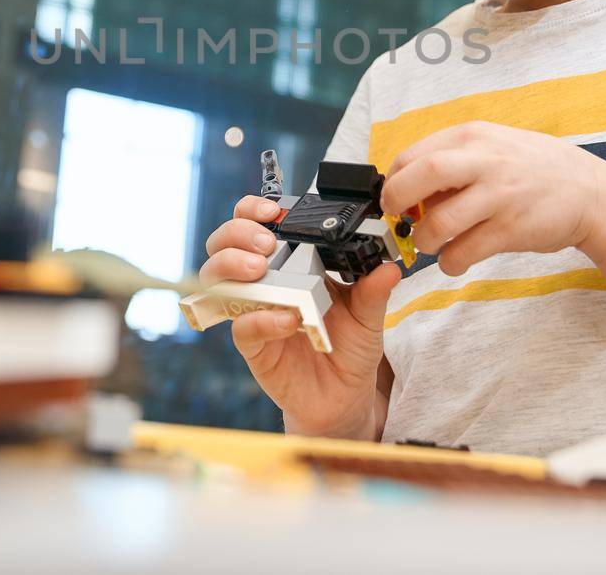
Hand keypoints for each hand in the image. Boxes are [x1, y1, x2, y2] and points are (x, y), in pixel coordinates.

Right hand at [200, 195, 399, 438]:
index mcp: (289, 262)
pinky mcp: (253, 345)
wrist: (344, 396)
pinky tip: (286, 319)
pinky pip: (241, 326)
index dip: (253, 210)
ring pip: (216, 278)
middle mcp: (264, 281)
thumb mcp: (368, 315)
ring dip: (233, 266)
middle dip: (238, 233)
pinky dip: (260, 318)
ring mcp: (254, 311)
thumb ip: (374, 290)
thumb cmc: (349, 347)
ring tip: (260, 270)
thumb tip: (388, 266)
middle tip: (266, 243)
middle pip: (224, 242)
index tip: (273, 211)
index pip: (255, 223)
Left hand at [380, 121, 605, 275]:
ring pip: (440, 223)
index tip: (394, 198)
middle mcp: (485, 161)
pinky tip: (455, 260)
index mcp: (474, 136)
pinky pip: (465, 252)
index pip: (414, 155)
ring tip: (432, 243)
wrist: (592, 193)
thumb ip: (456, 158)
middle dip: (397, 201)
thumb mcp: (496, 145)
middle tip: (399, 219)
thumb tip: (411, 185)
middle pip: (422, 176)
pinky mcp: (511, 229)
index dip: (394, 180)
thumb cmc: (536, 169)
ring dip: (424, 240)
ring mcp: (499, 196)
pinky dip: (450, 262)